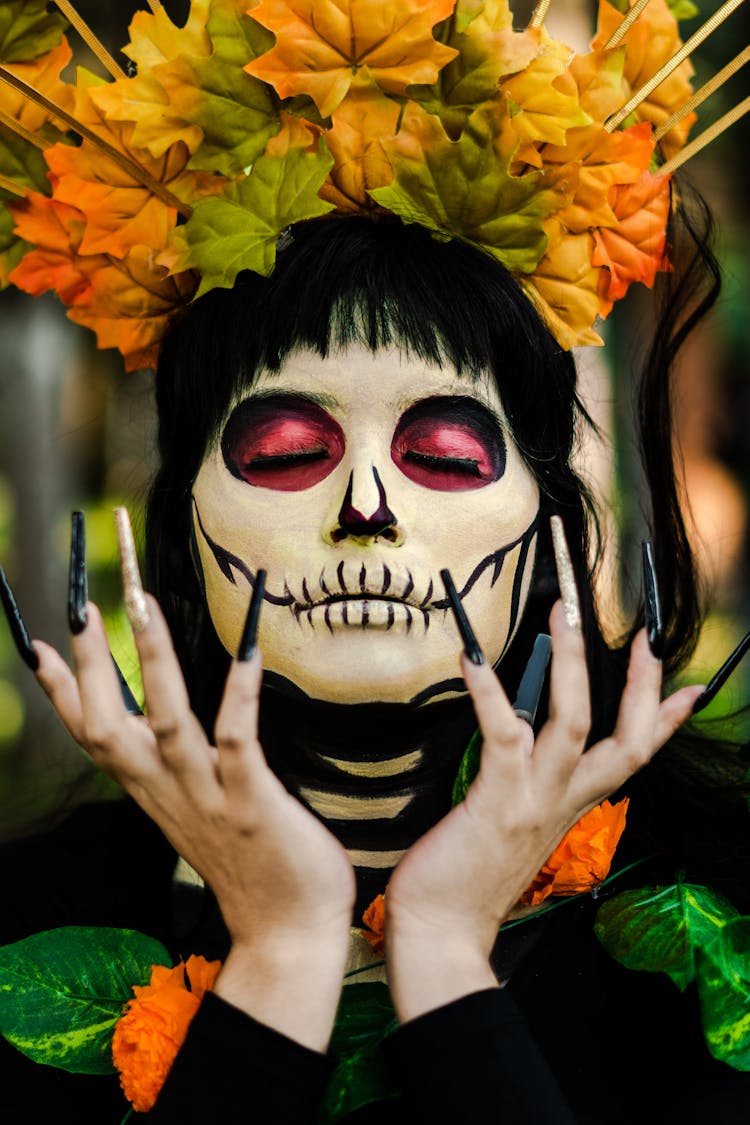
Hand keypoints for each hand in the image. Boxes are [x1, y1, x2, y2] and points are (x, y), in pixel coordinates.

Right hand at [34, 597, 354, 1049]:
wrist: (286, 935)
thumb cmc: (249, 865)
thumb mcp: (194, 813)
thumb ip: (173, 773)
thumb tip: (161, 731)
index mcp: (154, 792)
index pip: (94, 736)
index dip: (64, 693)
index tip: (41, 646)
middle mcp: (169, 791)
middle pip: (109, 725)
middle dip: (92, 667)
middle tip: (84, 607)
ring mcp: (208, 798)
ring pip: (166, 723)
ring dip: (152, 664)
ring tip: (143, 607)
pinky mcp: (251, 804)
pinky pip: (238, 742)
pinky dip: (238, 696)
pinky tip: (247, 652)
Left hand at [385, 601, 703, 1020]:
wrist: (442, 933)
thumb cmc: (466, 880)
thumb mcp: (513, 830)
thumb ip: (526, 791)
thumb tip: (518, 748)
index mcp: (568, 806)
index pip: (632, 758)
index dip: (665, 722)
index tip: (689, 691)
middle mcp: (562, 800)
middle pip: (624, 737)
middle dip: (641, 684)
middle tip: (644, 636)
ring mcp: (535, 799)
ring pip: (574, 721)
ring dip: (571, 664)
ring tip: (563, 616)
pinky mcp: (498, 798)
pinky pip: (503, 731)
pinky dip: (489, 691)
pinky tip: (473, 657)